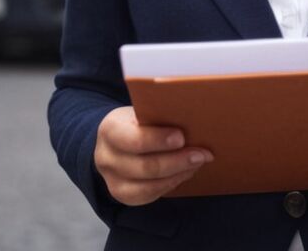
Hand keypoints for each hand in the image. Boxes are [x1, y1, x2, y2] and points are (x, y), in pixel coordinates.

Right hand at [94, 106, 213, 205]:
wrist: (113, 139)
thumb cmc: (135, 121)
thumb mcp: (140, 112)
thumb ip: (158, 116)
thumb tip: (192, 121)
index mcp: (110, 129)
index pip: (134, 139)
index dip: (159, 140)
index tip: (182, 137)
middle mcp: (106, 157)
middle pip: (145, 166)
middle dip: (177, 161)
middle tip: (202, 154)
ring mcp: (111, 179)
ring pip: (147, 185)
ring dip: (178, 174)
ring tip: (198, 163)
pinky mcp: (120, 194)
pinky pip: (148, 195)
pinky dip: (170, 184)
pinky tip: (185, 173)